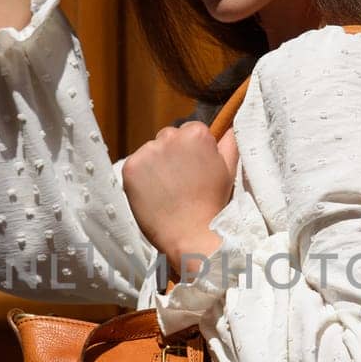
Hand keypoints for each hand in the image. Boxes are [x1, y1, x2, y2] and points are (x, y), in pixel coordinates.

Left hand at [122, 123, 239, 264]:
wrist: (191, 234)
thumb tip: (229, 127)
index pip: (189, 131)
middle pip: (167, 138)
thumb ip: (229, 143)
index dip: (191, 152)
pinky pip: (134, 165)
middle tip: (181, 182)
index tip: (194, 170)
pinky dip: (140, 178)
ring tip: (167, 190)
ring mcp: (148, 151)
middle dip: (172, 155)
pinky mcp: (131, 167)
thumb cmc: (212, 204)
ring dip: (155, 165)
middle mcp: (170, 136)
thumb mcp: (228, 170)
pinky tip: (153, 194)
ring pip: (150, 151)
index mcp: (196, 133)